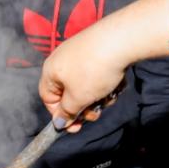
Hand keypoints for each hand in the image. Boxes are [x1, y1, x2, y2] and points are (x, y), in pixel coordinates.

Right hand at [39, 0, 168, 132]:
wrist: (120, 40)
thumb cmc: (94, 69)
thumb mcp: (78, 98)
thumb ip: (67, 112)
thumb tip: (59, 122)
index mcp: (50, 71)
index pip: (48, 99)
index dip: (60, 115)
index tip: (74, 127)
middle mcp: (62, 60)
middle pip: (68, 93)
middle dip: (83, 107)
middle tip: (95, 115)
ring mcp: (80, 53)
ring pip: (85, 85)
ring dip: (98, 96)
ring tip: (110, 95)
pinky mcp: (96, 49)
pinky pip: (97, 73)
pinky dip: (106, 82)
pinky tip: (117, 83)